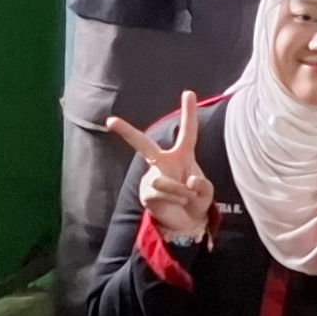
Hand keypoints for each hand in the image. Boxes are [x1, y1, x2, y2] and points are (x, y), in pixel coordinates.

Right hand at [102, 96, 214, 236]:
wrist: (187, 223)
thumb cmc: (196, 200)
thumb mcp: (206, 191)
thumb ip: (202, 184)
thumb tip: (188, 180)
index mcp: (182, 156)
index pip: (187, 132)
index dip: (189, 112)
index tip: (188, 92)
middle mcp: (163, 162)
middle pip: (143, 143)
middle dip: (126, 131)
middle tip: (110, 120)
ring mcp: (152, 176)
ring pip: (160, 179)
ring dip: (179, 190)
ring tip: (185, 197)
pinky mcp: (145, 191)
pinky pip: (159, 191)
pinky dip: (174, 198)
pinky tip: (177, 202)